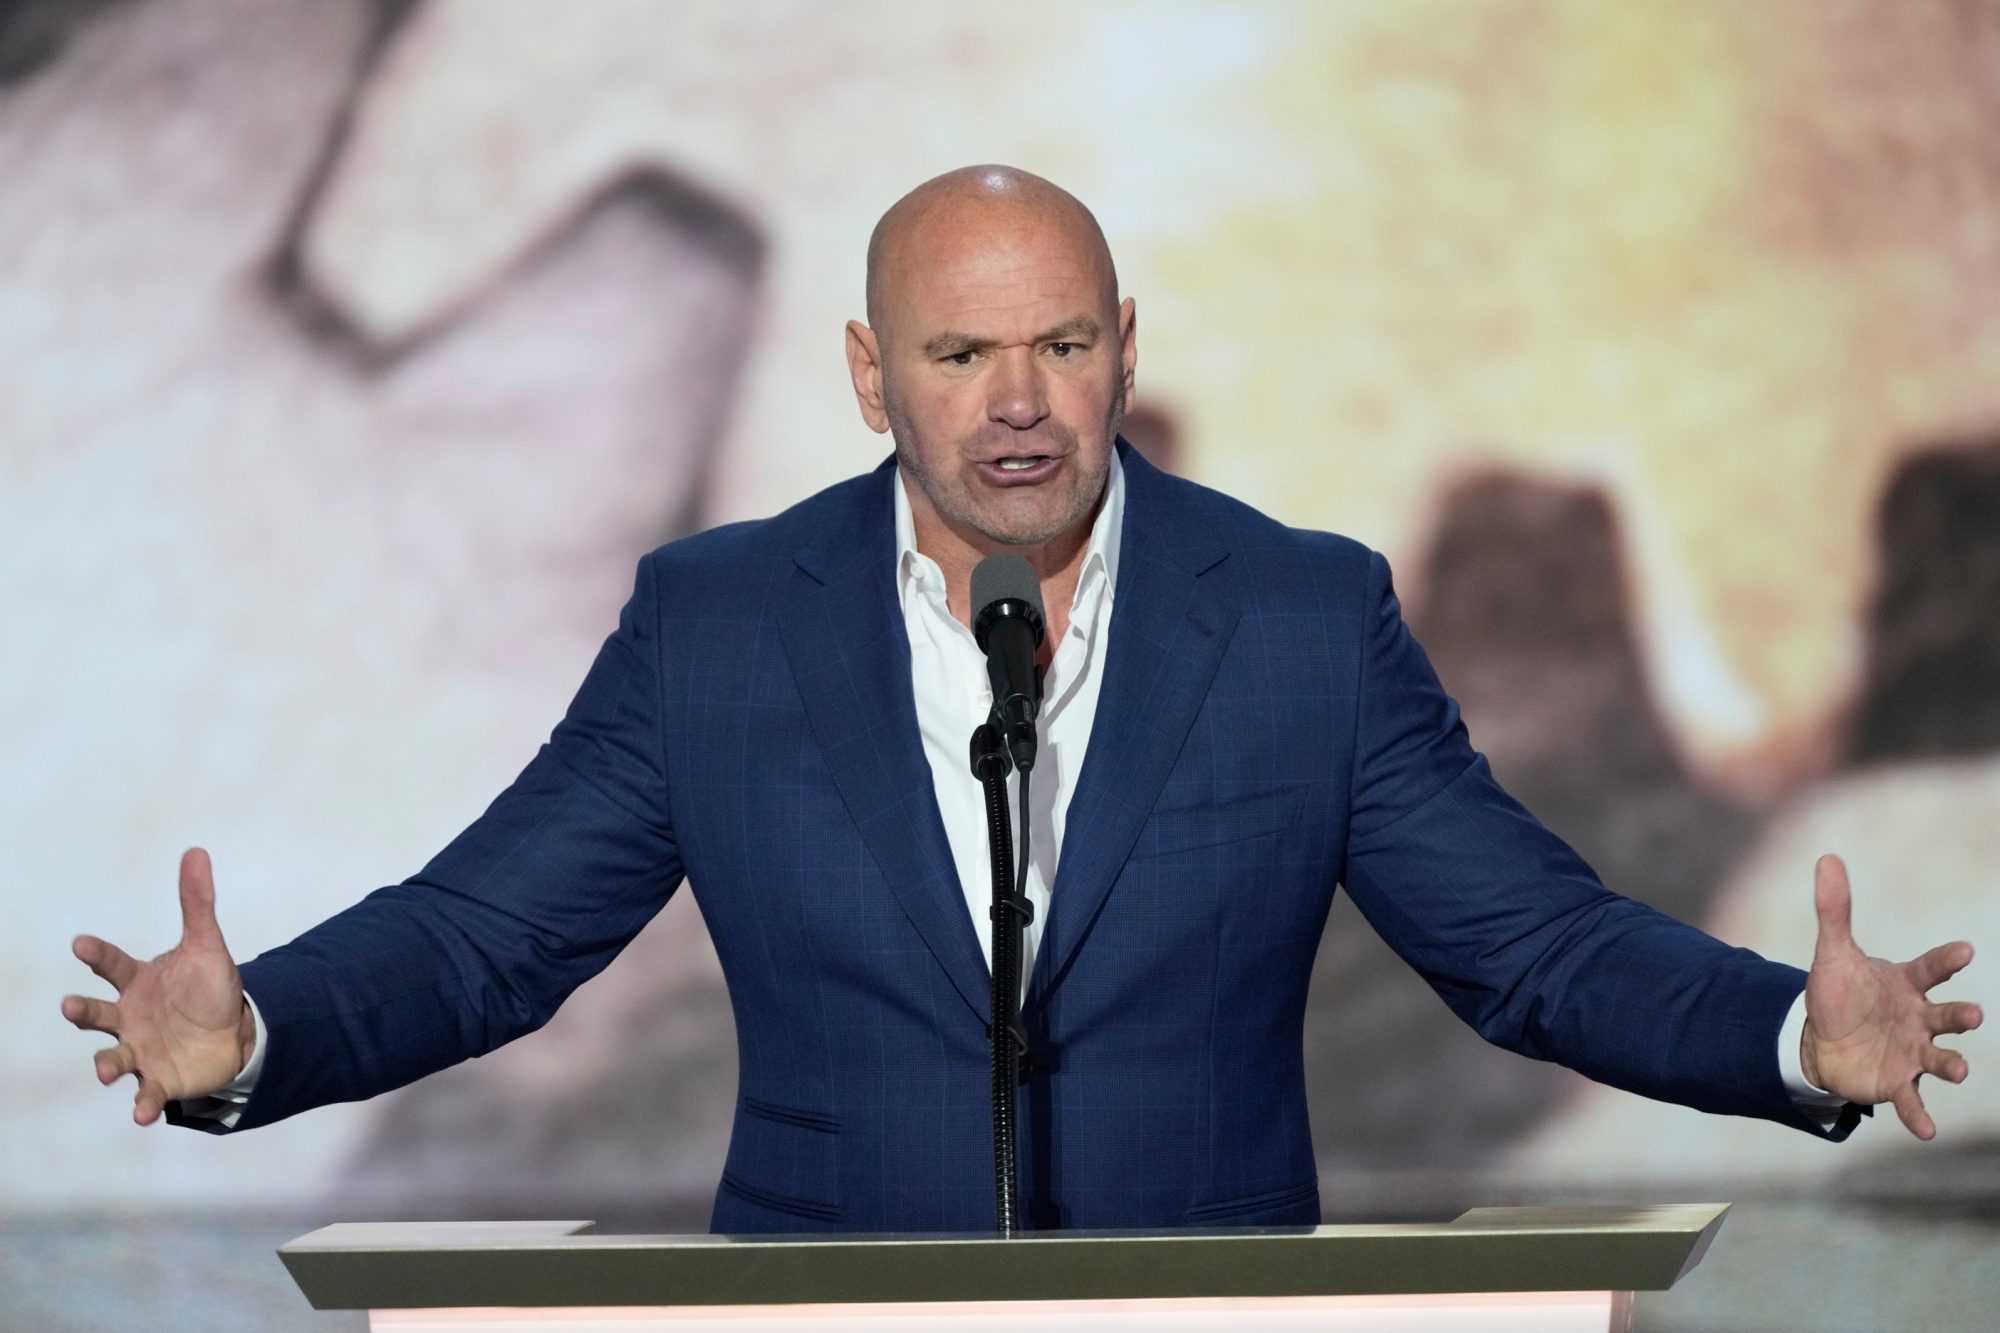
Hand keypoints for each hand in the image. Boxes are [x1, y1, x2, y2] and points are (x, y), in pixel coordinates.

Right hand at [61, 848, 253, 1124]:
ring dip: (105, 1065)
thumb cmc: (210, 988)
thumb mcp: (208, 945)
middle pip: (96, 1015)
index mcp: (137, 982)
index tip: (80, 944)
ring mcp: (140, 1050)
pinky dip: (143, 1105)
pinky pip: (146, 1094)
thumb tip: (196, 851)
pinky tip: (142, 1114)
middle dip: (82, 1012)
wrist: (235, 1033)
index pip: (111, 964)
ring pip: (112, 1058)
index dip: (96, 955)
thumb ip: (197, 903)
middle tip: (72, 1006)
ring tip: (105, 1069)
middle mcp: (129, 1017)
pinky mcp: (159, 1079)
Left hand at [1800, 854, 1981, 1139]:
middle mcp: (1919, 1018)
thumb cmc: (1838, 994)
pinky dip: (1919, 1115)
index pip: (1932, 968)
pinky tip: (1927, 1131)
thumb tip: (1827, 858)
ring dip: (1951, 1065)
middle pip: (1946, 1016)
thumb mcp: (1832, 952)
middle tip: (1973, 1015)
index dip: (1947, 960)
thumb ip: (1835, 910)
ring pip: (1939, 1059)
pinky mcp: (1897, 1082)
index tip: (1965, 951)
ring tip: (1961, 1071)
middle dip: (1960, 1015)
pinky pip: (1912, 1100)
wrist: (1822, 1039)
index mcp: (1907, 984)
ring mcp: (1912, 1052)